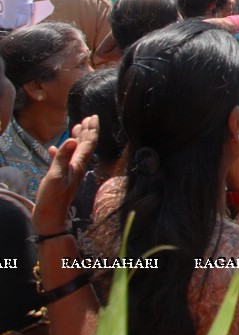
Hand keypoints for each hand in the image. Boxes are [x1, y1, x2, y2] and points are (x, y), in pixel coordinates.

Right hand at [33, 116, 99, 233]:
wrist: (50, 218)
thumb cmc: (53, 198)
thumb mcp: (56, 176)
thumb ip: (63, 158)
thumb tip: (70, 140)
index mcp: (78, 164)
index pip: (89, 143)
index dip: (92, 129)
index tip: (93, 117)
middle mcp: (77, 167)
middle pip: (85, 145)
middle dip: (87, 131)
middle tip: (87, 118)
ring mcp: (70, 173)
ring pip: (75, 152)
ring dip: (76, 139)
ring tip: (75, 128)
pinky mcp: (62, 179)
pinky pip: (64, 161)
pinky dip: (61, 153)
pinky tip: (54, 149)